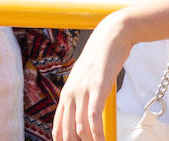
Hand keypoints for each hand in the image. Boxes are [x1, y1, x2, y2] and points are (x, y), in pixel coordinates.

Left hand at [54, 10, 133, 140]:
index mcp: (66, 94)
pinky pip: (94, 117)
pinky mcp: (97, 88)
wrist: (110, 37)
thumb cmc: (100, 60)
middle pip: (66, 131)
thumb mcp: (86, 80)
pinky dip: (98, 134)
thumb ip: (83, 97)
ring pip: (80, 127)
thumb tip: (88, 117)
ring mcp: (83, 91)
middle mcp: (70, 94)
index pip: (57, 126)